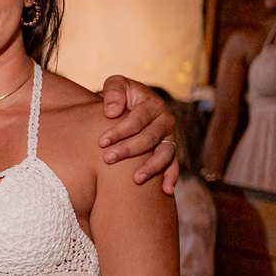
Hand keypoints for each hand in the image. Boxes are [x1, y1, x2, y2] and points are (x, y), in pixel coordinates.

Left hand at [98, 75, 179, 192]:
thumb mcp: (116, 84)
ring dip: (151, 167)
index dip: (120, 130)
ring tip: (135, 179)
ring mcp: (169, 138)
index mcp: (152, 104)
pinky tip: (165, 191)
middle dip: (128, 149)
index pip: (137, 119)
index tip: (101, 141)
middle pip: (149, 138)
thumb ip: (114, 91)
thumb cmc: (120, 96)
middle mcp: (165, 121)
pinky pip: (174, 166)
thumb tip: (111, 112)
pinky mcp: (169, 152)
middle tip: (107, 159)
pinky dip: (171, 177)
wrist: (129, 107)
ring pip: (164, 154)